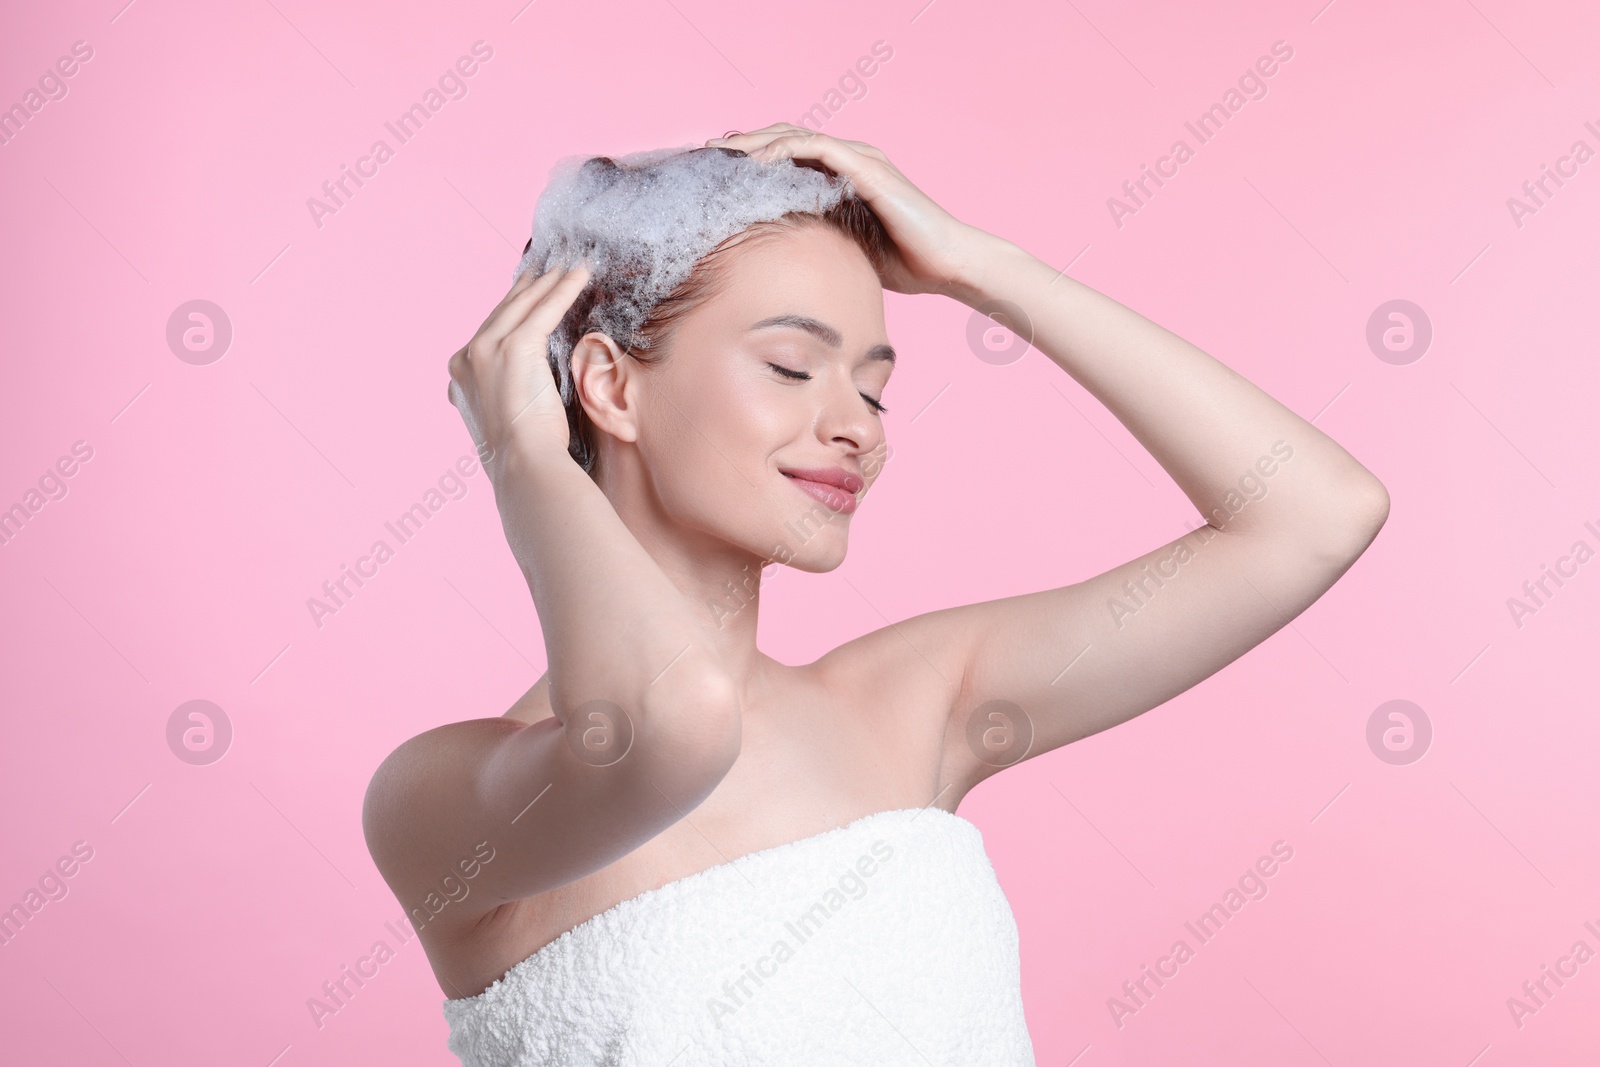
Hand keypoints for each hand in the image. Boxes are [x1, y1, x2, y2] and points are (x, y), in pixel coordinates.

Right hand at [447, 264, 590, 470]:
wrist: (524, 465)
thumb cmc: (523, 455)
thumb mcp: (502, 421)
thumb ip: (501, 398)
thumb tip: (519, 391)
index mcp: (460, 378)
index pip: (488, 333)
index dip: (509, 311)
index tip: (523, 293)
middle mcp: (466, 358)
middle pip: (503, 313)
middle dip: (527, 289)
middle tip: (544, 269)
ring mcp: (486, 350)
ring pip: (523, 306)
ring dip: (548, 283)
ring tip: (567, 267)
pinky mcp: (514, 347)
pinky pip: (545, 309)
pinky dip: (564, 289)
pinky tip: (580, 275)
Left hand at [706, 123, 988, 297]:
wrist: (947, 263)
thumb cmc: (904, 263)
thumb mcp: (844, 248)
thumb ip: (816, 238)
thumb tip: (774, 254)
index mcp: (843, 176)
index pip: (789, 156)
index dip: (752, 157)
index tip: (718, 171)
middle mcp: (850, 159)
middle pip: (786, 138)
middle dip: (745, 143)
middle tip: (709, 154)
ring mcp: (860, 160)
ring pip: (796, 136)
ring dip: (756, 141)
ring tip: (723, 153)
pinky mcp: (867, 169)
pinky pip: (817, 148)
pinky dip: (784, 150)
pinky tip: (758, 163)